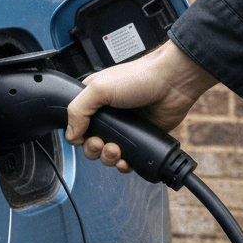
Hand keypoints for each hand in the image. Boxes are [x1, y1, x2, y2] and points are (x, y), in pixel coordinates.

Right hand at [64, 41, 216, 172]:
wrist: (172, 82)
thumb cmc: (140, 77)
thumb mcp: (100, 88)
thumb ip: (78, 110)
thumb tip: (70, 135)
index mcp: (94, 100)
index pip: (76, 124)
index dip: (78, 135)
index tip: (86, 135)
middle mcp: (108, 115)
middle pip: (90, 143)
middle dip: (93, 149)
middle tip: (102, 143)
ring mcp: (124, 128)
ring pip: (107, 154)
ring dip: (108, 158)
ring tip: (116, 150)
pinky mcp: (140, 138)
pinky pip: (127, 159)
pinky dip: (124, 165)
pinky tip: (126, 161)